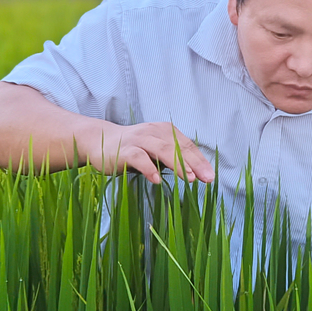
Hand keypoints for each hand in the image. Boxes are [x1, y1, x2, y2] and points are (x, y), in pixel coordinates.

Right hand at [80, 121, 214, 183]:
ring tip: (189, 179)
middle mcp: (154, 132)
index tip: (210, 176)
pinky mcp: (124, 150)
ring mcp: (139, 140)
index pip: (187, 146)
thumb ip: (173, 158)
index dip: (200, 160)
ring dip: (177, 164)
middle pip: (177, 147)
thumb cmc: (134, 149)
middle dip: (194, 163)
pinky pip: (138, 158)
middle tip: (206, 179)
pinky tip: (156, 180)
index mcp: (165, 131)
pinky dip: (148, 168)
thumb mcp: (156, 151)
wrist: (101, 141)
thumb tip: (197, 173)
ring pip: (161, 150)